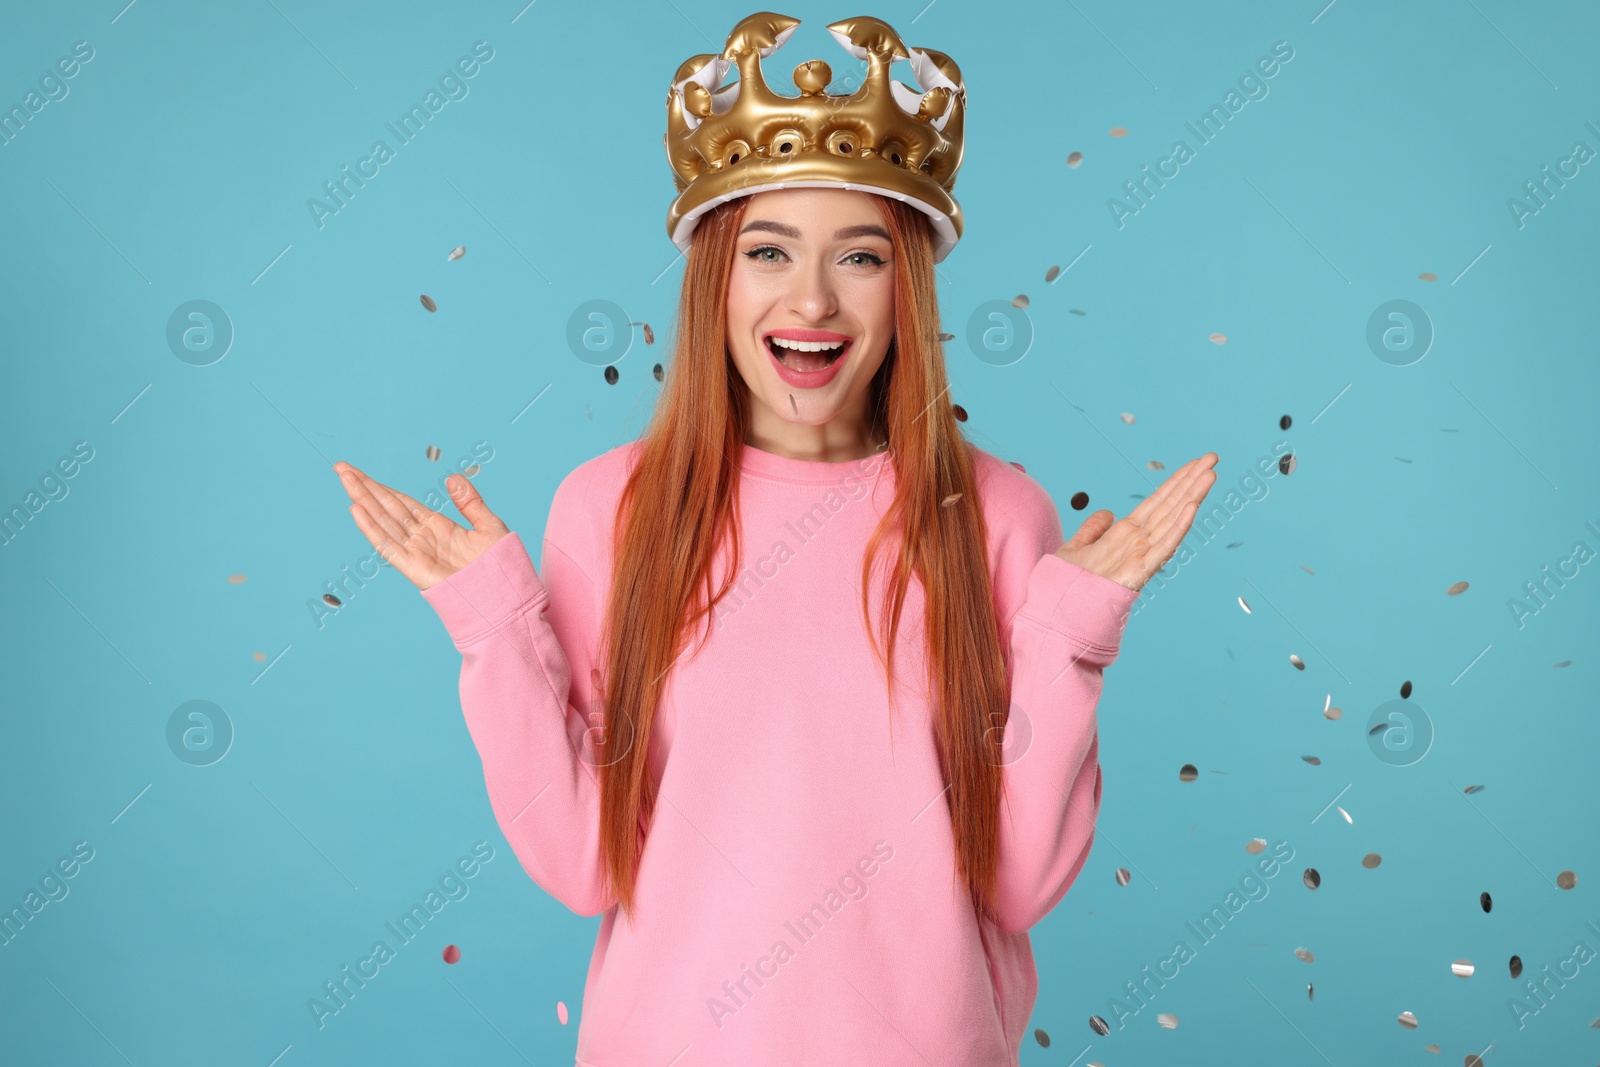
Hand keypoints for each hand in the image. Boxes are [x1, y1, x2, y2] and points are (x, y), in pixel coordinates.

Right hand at [334, 461, 509, 591]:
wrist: (504, 596)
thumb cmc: (500, 566)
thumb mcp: (488, 525)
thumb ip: (470, 502)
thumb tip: (452, 477)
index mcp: (438, 527)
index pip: (403, 502)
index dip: (382, 487)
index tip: (361, 472)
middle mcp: (422, 538)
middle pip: (387, 508)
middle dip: (365, 487)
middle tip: (341, 467)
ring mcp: (415, 552)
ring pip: (383, 521)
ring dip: (363, 499)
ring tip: (344, 479)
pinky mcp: (413, 568)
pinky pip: (388, 545)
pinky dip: (371, 528)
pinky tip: (356, 510)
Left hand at [1054, 453, 1218, 591]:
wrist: (1059, 610)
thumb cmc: (1067, 585)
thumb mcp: (1076, 547)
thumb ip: (1092, 529)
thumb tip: (1106, 513)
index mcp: (1126, 533)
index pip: (1157, 501)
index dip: (1176, 481)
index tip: (1195, 463)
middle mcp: (1138, 541)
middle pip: (1170, 504)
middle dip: (1191, 481)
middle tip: (1213, 457)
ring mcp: (1142, 555)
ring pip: (1173, 519)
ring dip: (1192, 496)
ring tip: (1211, 474)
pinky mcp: (1140, 570)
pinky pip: (1163, 545)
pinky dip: (1178, 527)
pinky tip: (1192, 507)